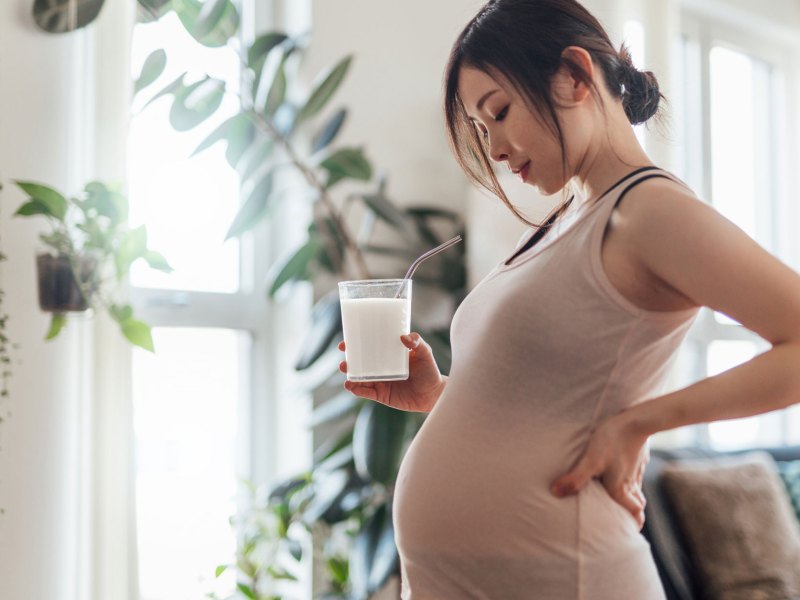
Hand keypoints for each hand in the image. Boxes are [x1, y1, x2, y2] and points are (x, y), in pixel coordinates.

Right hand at [339, 332, 445, 412]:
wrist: (433, 395)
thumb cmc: (430, 371)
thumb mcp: (426, 354)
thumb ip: (418, 343)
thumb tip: (404, 337)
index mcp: (388, 355)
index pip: (369, 347)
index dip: (356, 344)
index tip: (345, 342)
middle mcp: (381, 368)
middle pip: (360, 364)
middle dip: (348, 361)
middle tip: (344, 360)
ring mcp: (380, 381)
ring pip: (360, 378)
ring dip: (350, 375)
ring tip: (346, 372)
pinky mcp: (381, 395)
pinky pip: (366, 392)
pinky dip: (357, 390)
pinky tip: (351, 387)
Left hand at [550, 413, 649, 528]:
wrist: (636, 420)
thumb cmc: (612, 440)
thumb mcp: (590, 460)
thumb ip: (575, 478)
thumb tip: (556, 493)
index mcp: (621, 489)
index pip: (635, 514)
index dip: (633, 524)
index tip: (628, 532)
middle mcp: (631, 483)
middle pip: (638, 505)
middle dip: (632, 514)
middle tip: (622, 519)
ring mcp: (636, 469)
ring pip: (637, 490)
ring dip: (631, 497)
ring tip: (618, 499)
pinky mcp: (637, 456)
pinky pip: (635, 473)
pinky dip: (630, 479)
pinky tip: (619, 472)